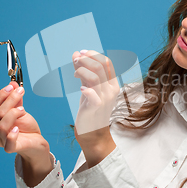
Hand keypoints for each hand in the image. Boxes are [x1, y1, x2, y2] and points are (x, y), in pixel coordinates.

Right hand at [0, 81, 51, 185]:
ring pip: (1, 125)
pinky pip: (8, 143)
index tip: (11, 86)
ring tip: (22, 110)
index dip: (0, 95)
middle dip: (8, 99)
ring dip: (13, 113)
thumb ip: (15, 99)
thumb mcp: (20, 110)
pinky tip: (18, 128)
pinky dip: (12, 135)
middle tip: (20, 91)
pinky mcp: (11, 149)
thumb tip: (13, 84)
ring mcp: (0, 141)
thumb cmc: (25, 127)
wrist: (35, 142)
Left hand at [72, 50, 119, 166]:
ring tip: (75, 74)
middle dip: (85, 59)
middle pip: (100, 65)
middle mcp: (111, 89)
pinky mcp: (96, 107)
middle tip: (75, 60)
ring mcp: (105, 98)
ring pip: (95, 76)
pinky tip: (81, 90)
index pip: (106, 62)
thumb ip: (83, 72)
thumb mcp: (88, 88)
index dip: (93, 54)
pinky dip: (85, 88)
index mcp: (112, 83)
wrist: (93, 134)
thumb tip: (76, 54)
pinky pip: (92, 93)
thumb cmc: (91, 110)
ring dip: (82, 71)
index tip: (80, 53)